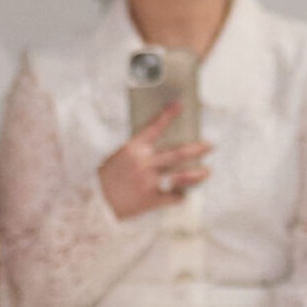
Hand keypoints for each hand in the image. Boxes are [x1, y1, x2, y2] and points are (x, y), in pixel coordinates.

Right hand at [98, 103, 210, 219]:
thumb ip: (139, 152)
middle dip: (196, 149)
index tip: (180, 104)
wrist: (96, 201)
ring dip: (196, 173)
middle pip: (177, 154)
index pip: (154, 127)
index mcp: (133, 149)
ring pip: (180, 176)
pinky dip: (179, 196)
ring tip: (206, 171)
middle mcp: (143, 163)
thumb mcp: (120, 157)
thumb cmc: (106, 178)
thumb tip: (159, 147)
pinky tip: (183, 195)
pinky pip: (172, 197)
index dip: (168, 115)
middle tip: (210, 145)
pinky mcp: (151, 199)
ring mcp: (149, 182)